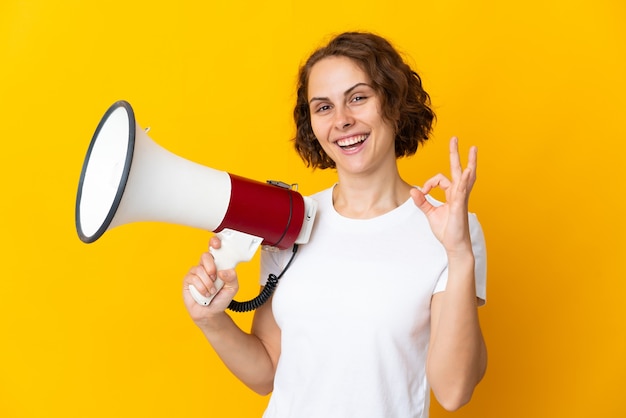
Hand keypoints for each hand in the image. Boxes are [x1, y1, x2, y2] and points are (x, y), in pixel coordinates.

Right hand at [182, 236, 238, 322]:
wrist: (211, 313)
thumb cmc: (221, 299)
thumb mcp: (233, 288)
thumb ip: (232, 278)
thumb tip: (223, 271)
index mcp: (217, 264)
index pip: (214, 248)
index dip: (214, 242)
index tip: (217, 244)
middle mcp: (205, 266)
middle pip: (205, 255)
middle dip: (210, 266)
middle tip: (215, 276)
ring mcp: (196, 273)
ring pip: (199, 269)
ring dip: (208, 283)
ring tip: (212, 291)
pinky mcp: (187, 281)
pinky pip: (193, 278)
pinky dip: (201, 287)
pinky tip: (205, 294)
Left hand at [410, 137, 476, 255]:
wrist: (455, 245)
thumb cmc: (447, 230)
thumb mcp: (430, 213)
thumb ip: (422, 202)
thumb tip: (412, 191)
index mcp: (452, 194)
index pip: (440, 179)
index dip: (428, 183)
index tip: (422, 192)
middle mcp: (458, 194)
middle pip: (458, 170)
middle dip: (455, 154)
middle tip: (455, 138)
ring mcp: (461, 199)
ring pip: (466, 177)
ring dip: (470, 162)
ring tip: (473, 149)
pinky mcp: (460, 206)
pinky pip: (463, 190)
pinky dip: (466, 180)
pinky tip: (469, 171)